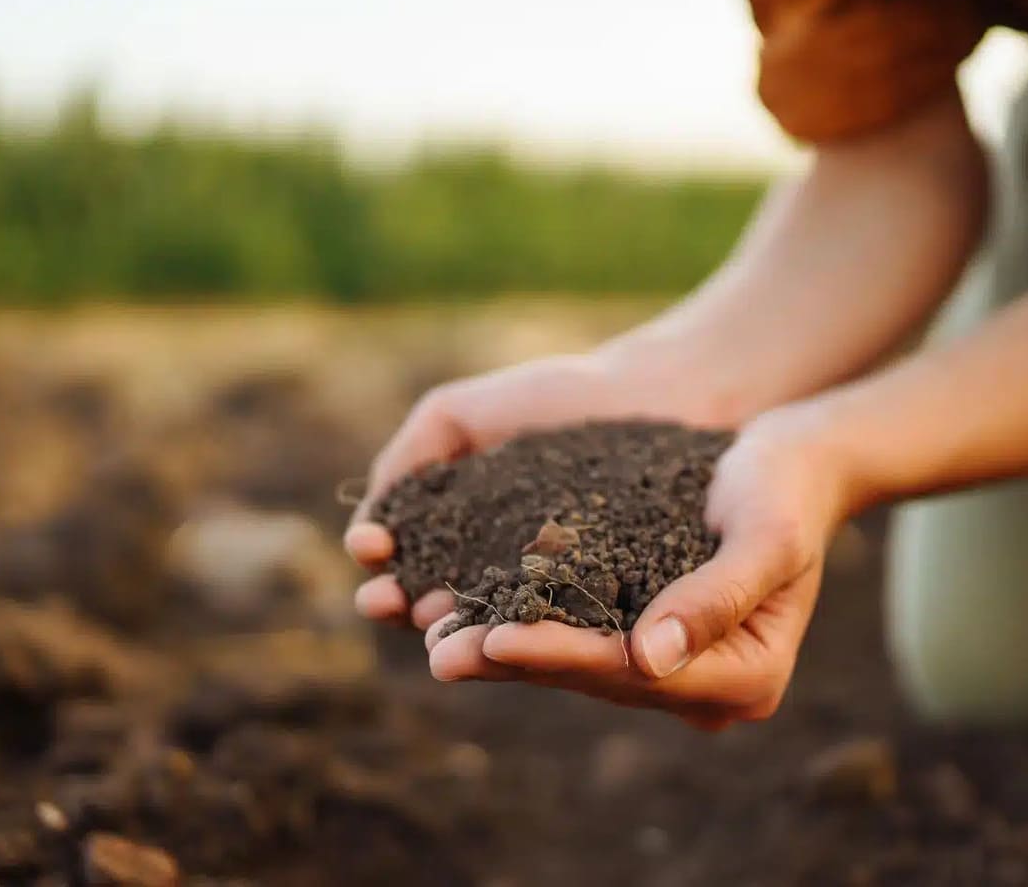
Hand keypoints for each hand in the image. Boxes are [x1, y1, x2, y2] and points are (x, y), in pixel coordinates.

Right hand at [346, 347, 726, 628]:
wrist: (660, 394)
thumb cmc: (560, 399)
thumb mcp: (459, 414)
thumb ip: (409, 457)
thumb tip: (368, 527)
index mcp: (461, 535)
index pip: (405, 564)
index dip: (382, 565)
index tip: (371, 551)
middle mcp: (500, 574)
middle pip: (437, 604)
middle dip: (403, 605)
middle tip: (385, 601)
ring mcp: (551, 596)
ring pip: (490, 625)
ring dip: (453, 630)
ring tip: (432, 623)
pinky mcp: (604, 610)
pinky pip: (560, 626)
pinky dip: (527, 633)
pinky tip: (501, 626)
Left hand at [424, 406, 849, 729]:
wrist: (794, 463)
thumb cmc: (787, 488)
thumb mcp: (765, 534)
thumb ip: (715, 596)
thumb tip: (650, 658)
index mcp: (748, 678)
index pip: (635, 673)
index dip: (562, 655)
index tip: (496, 638)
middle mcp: (708, 688)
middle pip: (598, 679)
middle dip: (516, 661)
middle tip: (439, 651)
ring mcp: (675, 669)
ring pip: (578, 665)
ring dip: (505, 651)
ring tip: (434, 637)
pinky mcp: (647, 638)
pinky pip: (577, 637)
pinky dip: (524, 623)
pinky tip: (465, 611)